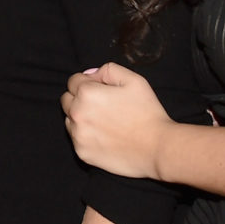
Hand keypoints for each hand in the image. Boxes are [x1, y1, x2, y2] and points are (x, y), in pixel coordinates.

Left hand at [62, 62, 171, 179]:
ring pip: (69, 120)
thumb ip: (108, 70)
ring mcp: (78, 135)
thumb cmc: (148, 113)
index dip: (89, 83)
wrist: (158, 148)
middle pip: (67, 99)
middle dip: (80, 99)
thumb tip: (90, 75)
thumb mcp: (134, 80)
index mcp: (87, 93)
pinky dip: (86, 136)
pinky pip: (76, 139)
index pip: (73, 81)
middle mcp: (77, 113)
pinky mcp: (82, 152)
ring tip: (105, 123)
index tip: (103, 91)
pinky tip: (105, 137)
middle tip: (103, 106)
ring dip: (81, 118)